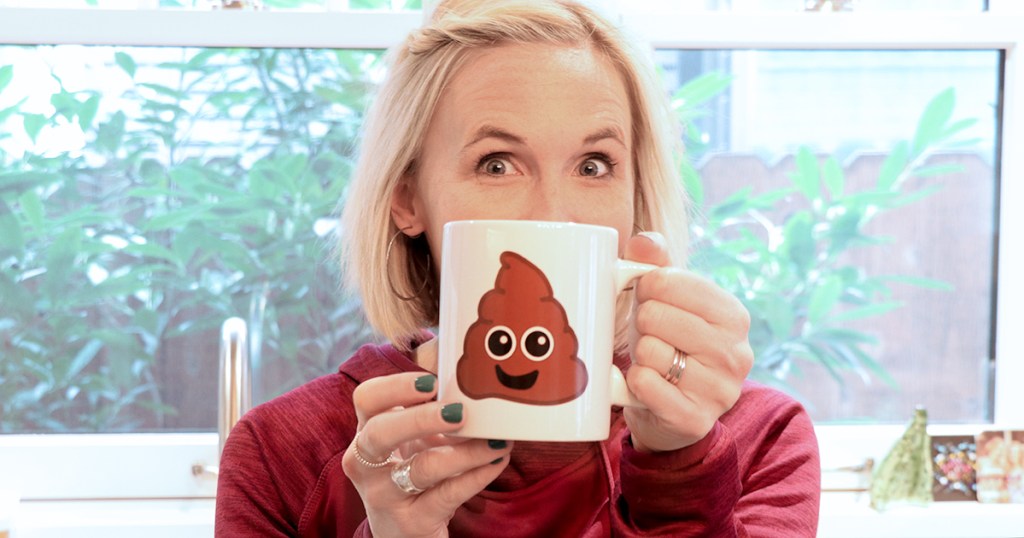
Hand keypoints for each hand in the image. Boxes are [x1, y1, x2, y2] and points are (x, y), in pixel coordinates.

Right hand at [341, 368, 512, 537]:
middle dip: (421, 418)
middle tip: (460, 411)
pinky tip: (496, 462)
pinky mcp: (411, 522)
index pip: (366, 399)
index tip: (432, 382)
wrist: (405, 535)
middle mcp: (366, 464)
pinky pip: (447, 495)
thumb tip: (453, 352)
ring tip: (496, 441)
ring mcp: (384, 495)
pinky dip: (476, 476)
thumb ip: (428, 403)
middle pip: (381, 432)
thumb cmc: (412, 473)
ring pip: (423, 467)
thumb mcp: (414, 438)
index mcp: (367, 433)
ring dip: (466, 452)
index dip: (396, 387)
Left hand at [621, 232, 753, 451]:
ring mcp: (719, 390)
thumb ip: (655, 263)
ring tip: (652, 362)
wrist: (668, 409)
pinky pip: (644, 384)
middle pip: (655, 316)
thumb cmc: (667, 342)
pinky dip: (634, 381)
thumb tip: (644, 242)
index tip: (649, 300)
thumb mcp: (665, 300)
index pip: (669, 281)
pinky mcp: (695, 420)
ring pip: (649, 352)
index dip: (646, 288)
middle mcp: (736, 353)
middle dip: (641, 324)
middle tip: (650, 336)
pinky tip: (645, 383)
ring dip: (639, 355)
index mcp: (734, 315)